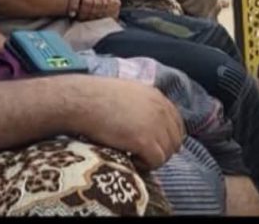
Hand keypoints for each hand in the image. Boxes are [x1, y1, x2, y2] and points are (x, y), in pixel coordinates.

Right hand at [68, 76, 185, 169]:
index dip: (167, 138)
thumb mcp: (126, 93)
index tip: (154, 146)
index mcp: (157, 97)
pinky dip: (145, 165)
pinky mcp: (145, 141)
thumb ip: (142, 104)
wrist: (81, 101)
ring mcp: (155, 125)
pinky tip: (130, 159)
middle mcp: (161, 110)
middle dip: (160, 150)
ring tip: (133, 156)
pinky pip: (156, 161)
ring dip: (152, 158)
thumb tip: (145, 121)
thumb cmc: (95, 97)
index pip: (176, 124)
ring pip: (167, 153)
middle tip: (142, 154)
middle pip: (175, 141)